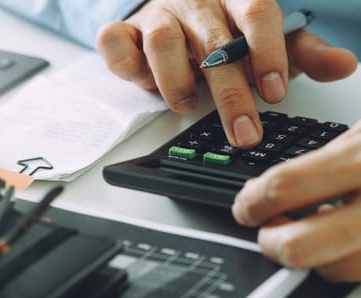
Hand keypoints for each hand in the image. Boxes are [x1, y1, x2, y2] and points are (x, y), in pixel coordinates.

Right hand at [96, 0, 357, 147]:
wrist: (176, 18)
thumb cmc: (224, 35)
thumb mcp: (266, 43)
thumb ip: (300, 52)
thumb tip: (344, 65)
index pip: (257, 13)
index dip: (267, 52)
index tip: (274, 93)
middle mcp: (196, 3)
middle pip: (213, 40)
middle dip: (229, 91)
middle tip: (243, 131)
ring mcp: (158, 15)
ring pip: (162, 39)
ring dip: (174, 80)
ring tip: (185, 105)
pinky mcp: (125, 32)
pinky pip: (113, 41)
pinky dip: (123, 63)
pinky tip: (141, 81)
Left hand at [232, 121, 360, 281]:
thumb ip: (319, 162)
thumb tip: (264, 190)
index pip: (283, 188)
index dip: (252, 202)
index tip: (244, 206)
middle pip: (299, 246)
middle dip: (270, 242)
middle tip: (267, 230)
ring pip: (332, 270)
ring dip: (309, 254)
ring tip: (308, 229)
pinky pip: (359, 271)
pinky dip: (340, 257)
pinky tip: (340, 235)